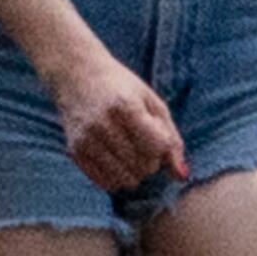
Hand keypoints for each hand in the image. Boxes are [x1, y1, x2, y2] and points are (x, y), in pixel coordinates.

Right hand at [48, 47, 185, 194]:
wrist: (75, 72)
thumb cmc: (121, 87)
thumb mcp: (151, 103)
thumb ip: (171, 139)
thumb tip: (182, 177)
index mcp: (125, 106)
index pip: (158, 147)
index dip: (163, 146)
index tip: (155, 133)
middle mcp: (103, 124)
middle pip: (144, 166)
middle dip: (151, 160)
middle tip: (142, 143)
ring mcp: (86, 139)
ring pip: (126, 179)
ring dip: (134, 172)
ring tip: (129, 153)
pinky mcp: (75, 150)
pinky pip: (106, 182)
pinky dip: (117, 177)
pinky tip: (115, 160)